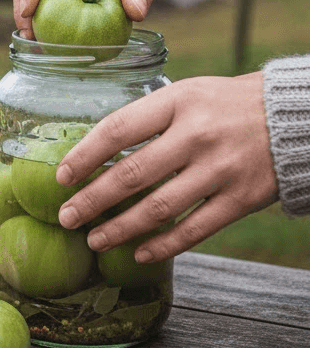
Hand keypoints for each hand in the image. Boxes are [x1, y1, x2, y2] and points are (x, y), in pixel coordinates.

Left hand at [55, 72, 278, 261]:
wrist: (295, 115)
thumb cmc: (224, 105)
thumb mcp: (185, 94)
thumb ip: (146, 119)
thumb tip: (92, 150)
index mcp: (177, 101)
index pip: (117, 129)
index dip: (84, 155)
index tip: (61, 176)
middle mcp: (197, 135)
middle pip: (132, 174)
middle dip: (92, 200)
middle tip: (67, 217)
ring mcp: (221, 169)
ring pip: (159, 208)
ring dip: (120, 228)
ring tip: (94, 239)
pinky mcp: (242, 198)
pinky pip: (195, 229)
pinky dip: (163, 245)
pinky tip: (138, 253)